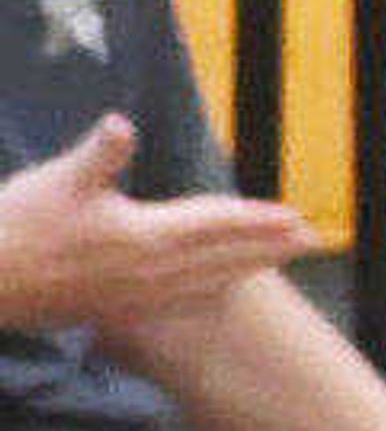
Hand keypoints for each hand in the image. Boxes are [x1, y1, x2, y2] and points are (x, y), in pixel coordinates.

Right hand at [0, 113, 312, 332]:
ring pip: (214, 278)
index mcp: (146, 236)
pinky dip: (216, 287)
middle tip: (311, 238)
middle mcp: (155, 270)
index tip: (295, 216)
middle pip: (228, 255)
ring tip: (281, 258)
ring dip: (250, 266)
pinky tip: (223, 286)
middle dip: (270, 245)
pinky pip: (188, 297)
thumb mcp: (59, 181)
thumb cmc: (20, 225)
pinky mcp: (127, 305)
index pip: (217, 225)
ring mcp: (143, 292)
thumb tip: (120, 125)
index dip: (257, 219)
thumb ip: (98, 155)